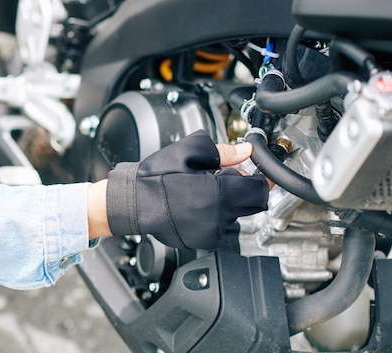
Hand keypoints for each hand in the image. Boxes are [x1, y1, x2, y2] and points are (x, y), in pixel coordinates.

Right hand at [105, 130, 268, 249]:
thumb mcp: (189, 153)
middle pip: (249, 204)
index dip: (260, 177)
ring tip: (201, 188)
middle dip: (242, 188)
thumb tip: (245, 151)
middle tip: (223, 175)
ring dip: (226, 200)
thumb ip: (223, 152)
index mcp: (218, 194)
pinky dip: (213, 213)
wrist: (131, 202)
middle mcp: (218, 218)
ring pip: (234, 214)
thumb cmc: (155, 178)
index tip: (258, 171)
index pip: (258, 189)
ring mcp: (209, 232)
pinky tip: (194, 201)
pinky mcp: (201, 240)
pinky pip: (218, 224)